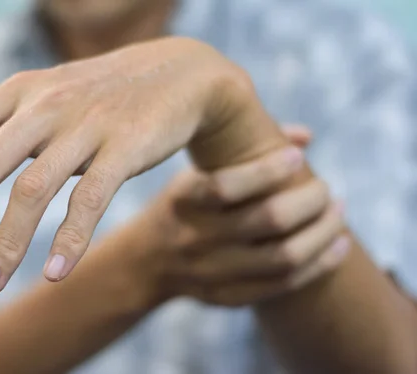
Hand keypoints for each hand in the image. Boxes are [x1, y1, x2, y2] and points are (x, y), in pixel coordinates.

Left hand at [0, 37, 260, 292]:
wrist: (175, 74)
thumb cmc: (97, 98)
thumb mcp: (36, 111)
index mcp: (16, 96)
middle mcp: (43, 107)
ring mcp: (86, 125)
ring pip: (33, 188)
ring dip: (5, 242)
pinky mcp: (127, 146)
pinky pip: (92, 198)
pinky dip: (70, 239)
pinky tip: (53, 275)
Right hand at [130, 128, 347, 306]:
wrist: (146, 262)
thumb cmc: (181, 206)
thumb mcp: (194, 175)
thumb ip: (242, 153)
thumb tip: (305, 137)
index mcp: (183, 201)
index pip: (225, 186)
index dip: (268, 170)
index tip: (296, 157)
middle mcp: (195, 237)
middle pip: (268, 221)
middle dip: (310, 200)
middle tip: (326, 189)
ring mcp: (211, 271)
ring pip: (283, 257)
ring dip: (323, 232)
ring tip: (338, 213)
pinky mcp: (227, 296)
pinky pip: (283, 285)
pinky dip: (318, 265)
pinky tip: (338, 245)